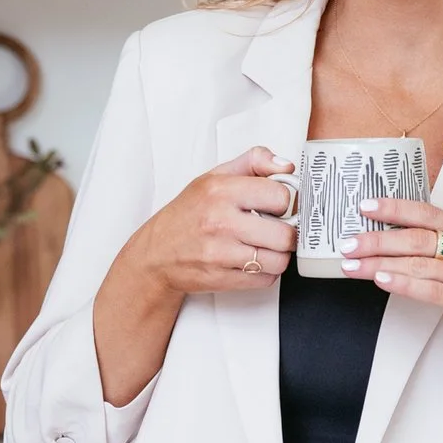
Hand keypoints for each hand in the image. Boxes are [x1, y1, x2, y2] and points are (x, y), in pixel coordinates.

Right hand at [92, 147, 293, 406]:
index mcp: (220, 191)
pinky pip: (266, 279)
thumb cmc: (187, 215)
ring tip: (266, 246)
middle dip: (287, 233)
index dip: (287, 202)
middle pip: (285, 234)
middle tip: (278, 229)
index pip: (280, 196)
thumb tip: (286, 164)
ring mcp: (221, 253)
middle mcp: (220, 221)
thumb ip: (252, 163)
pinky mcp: (222, 278)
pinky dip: (266, 272)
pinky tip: (253, 261)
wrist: (155, 255)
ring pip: (279, 260)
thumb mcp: (212, 178)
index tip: (280, 206)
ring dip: (279, 255)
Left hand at [340, 196, 442, 442]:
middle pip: (417, 238)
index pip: (427, 213)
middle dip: (376, 240)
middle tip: (348, 244)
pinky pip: (431, 289)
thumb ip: (441, 248)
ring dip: (379, 264)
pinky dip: (402, 284)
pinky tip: (381, 280)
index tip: (365, 206)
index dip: (394, 208)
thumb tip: (392, 240)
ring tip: (352, 266)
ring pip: (418, 264)